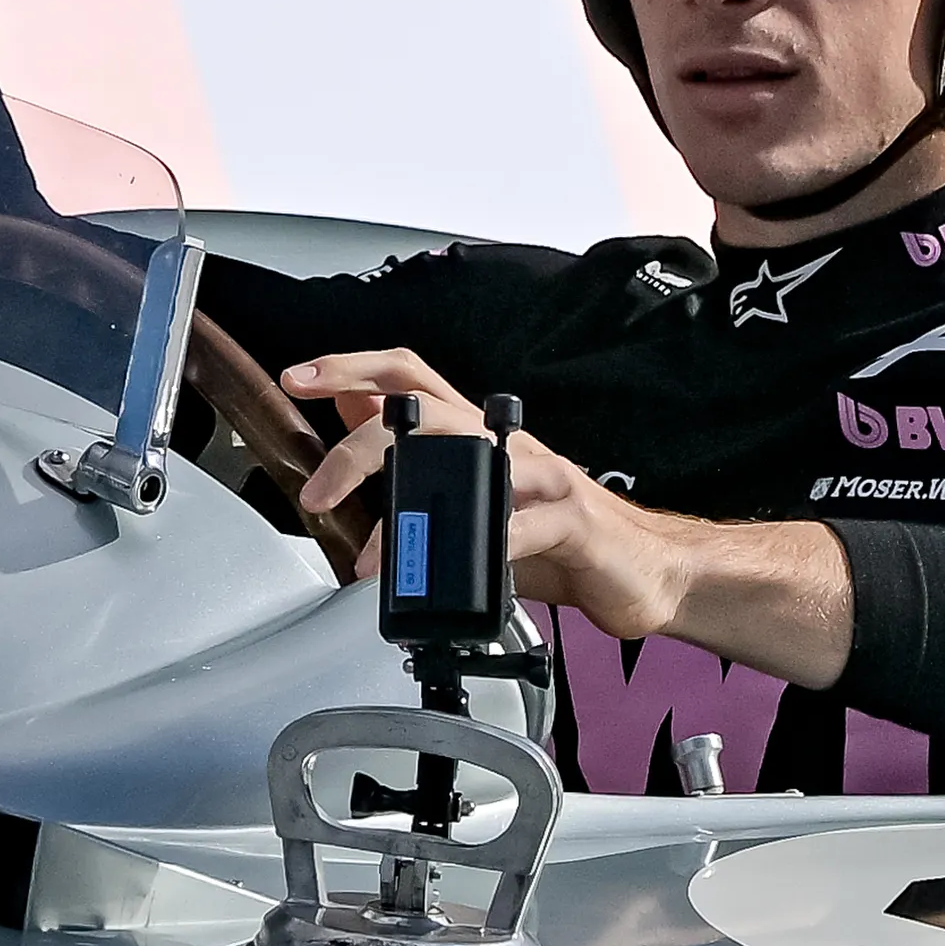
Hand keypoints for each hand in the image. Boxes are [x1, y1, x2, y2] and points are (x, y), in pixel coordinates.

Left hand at [286, 348, 850, 688]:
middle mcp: (509, 442)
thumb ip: (418, 456)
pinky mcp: (572, 522)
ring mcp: (543, 477)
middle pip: (425, 414)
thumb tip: (353, 413)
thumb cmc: (561, 537)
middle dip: (361, 446)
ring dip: (409, 514)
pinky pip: (520, 529)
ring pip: (466, 469)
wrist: (648, 572)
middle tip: (318, 490)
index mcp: (481, 433)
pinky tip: (461, 577)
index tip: (297, 377)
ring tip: (376, 557)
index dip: (350, 368)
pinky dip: (483, 554)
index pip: (408, 376)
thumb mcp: (478, 495)